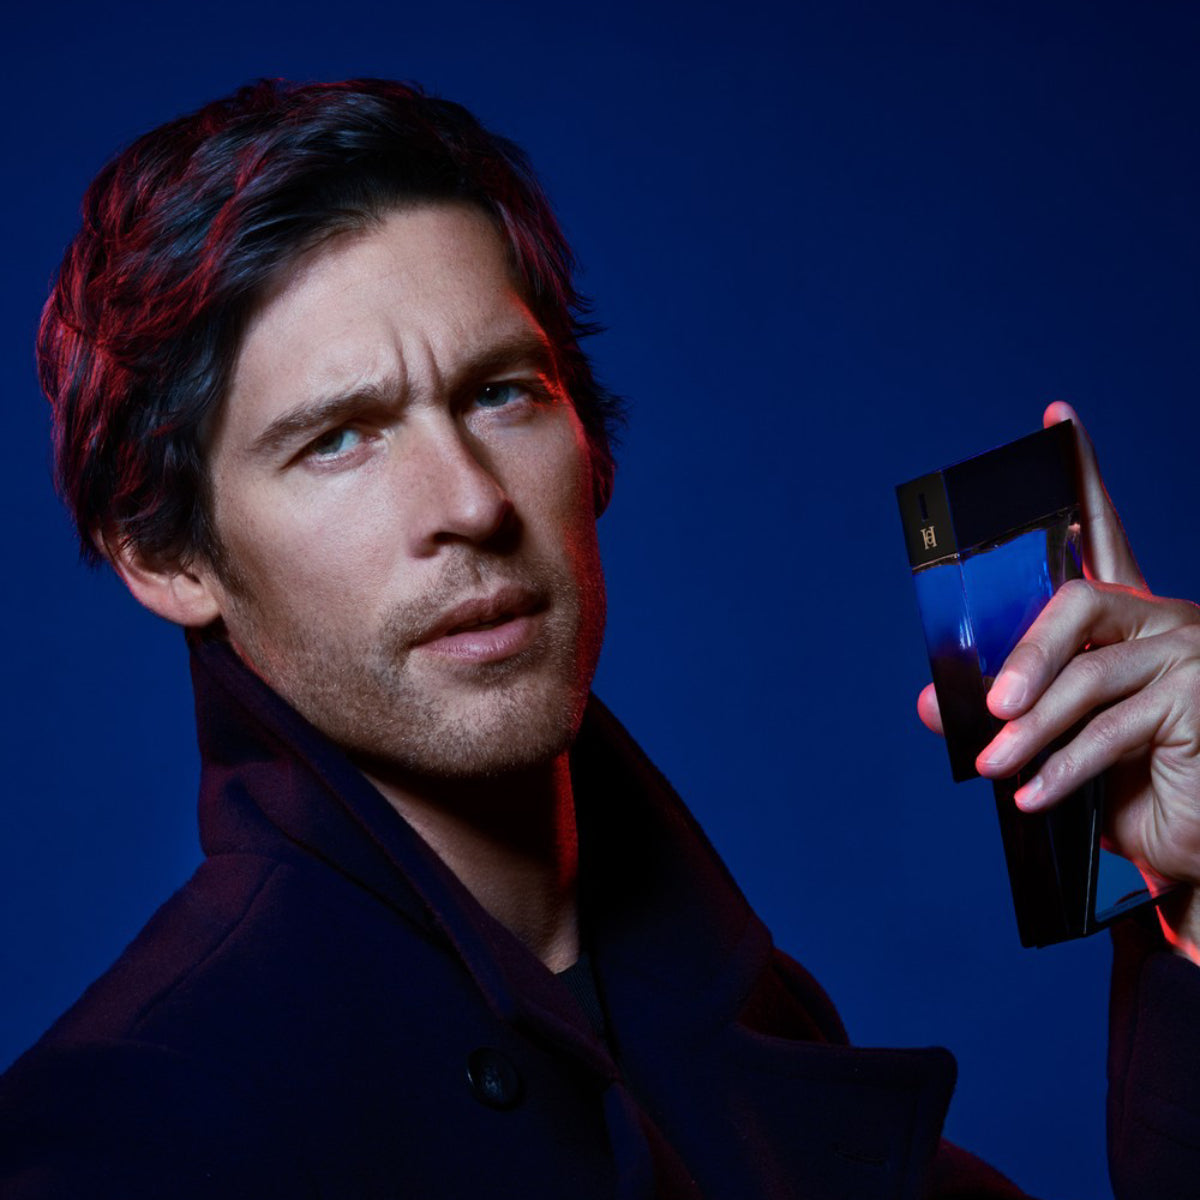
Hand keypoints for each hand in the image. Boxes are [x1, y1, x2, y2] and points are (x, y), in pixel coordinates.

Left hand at [917, 403, 1199, 960]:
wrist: (1186, 838)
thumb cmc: (1126, 778)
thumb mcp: (1051, 737)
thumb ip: (996, 711)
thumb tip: (930, 702)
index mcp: (1126, 617)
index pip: (1103, 531)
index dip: (1081, 474)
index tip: (1056, 416)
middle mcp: (1161, 622)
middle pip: (1079, 601)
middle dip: (1025, 656)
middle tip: (991, 706)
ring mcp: (1186, 658)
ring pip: (1088, 675)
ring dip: (1033, 726)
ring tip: (998, 764)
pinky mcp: (1197, 702)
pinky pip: (1110, 731)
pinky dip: (1062, 766)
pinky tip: (1032, 793)